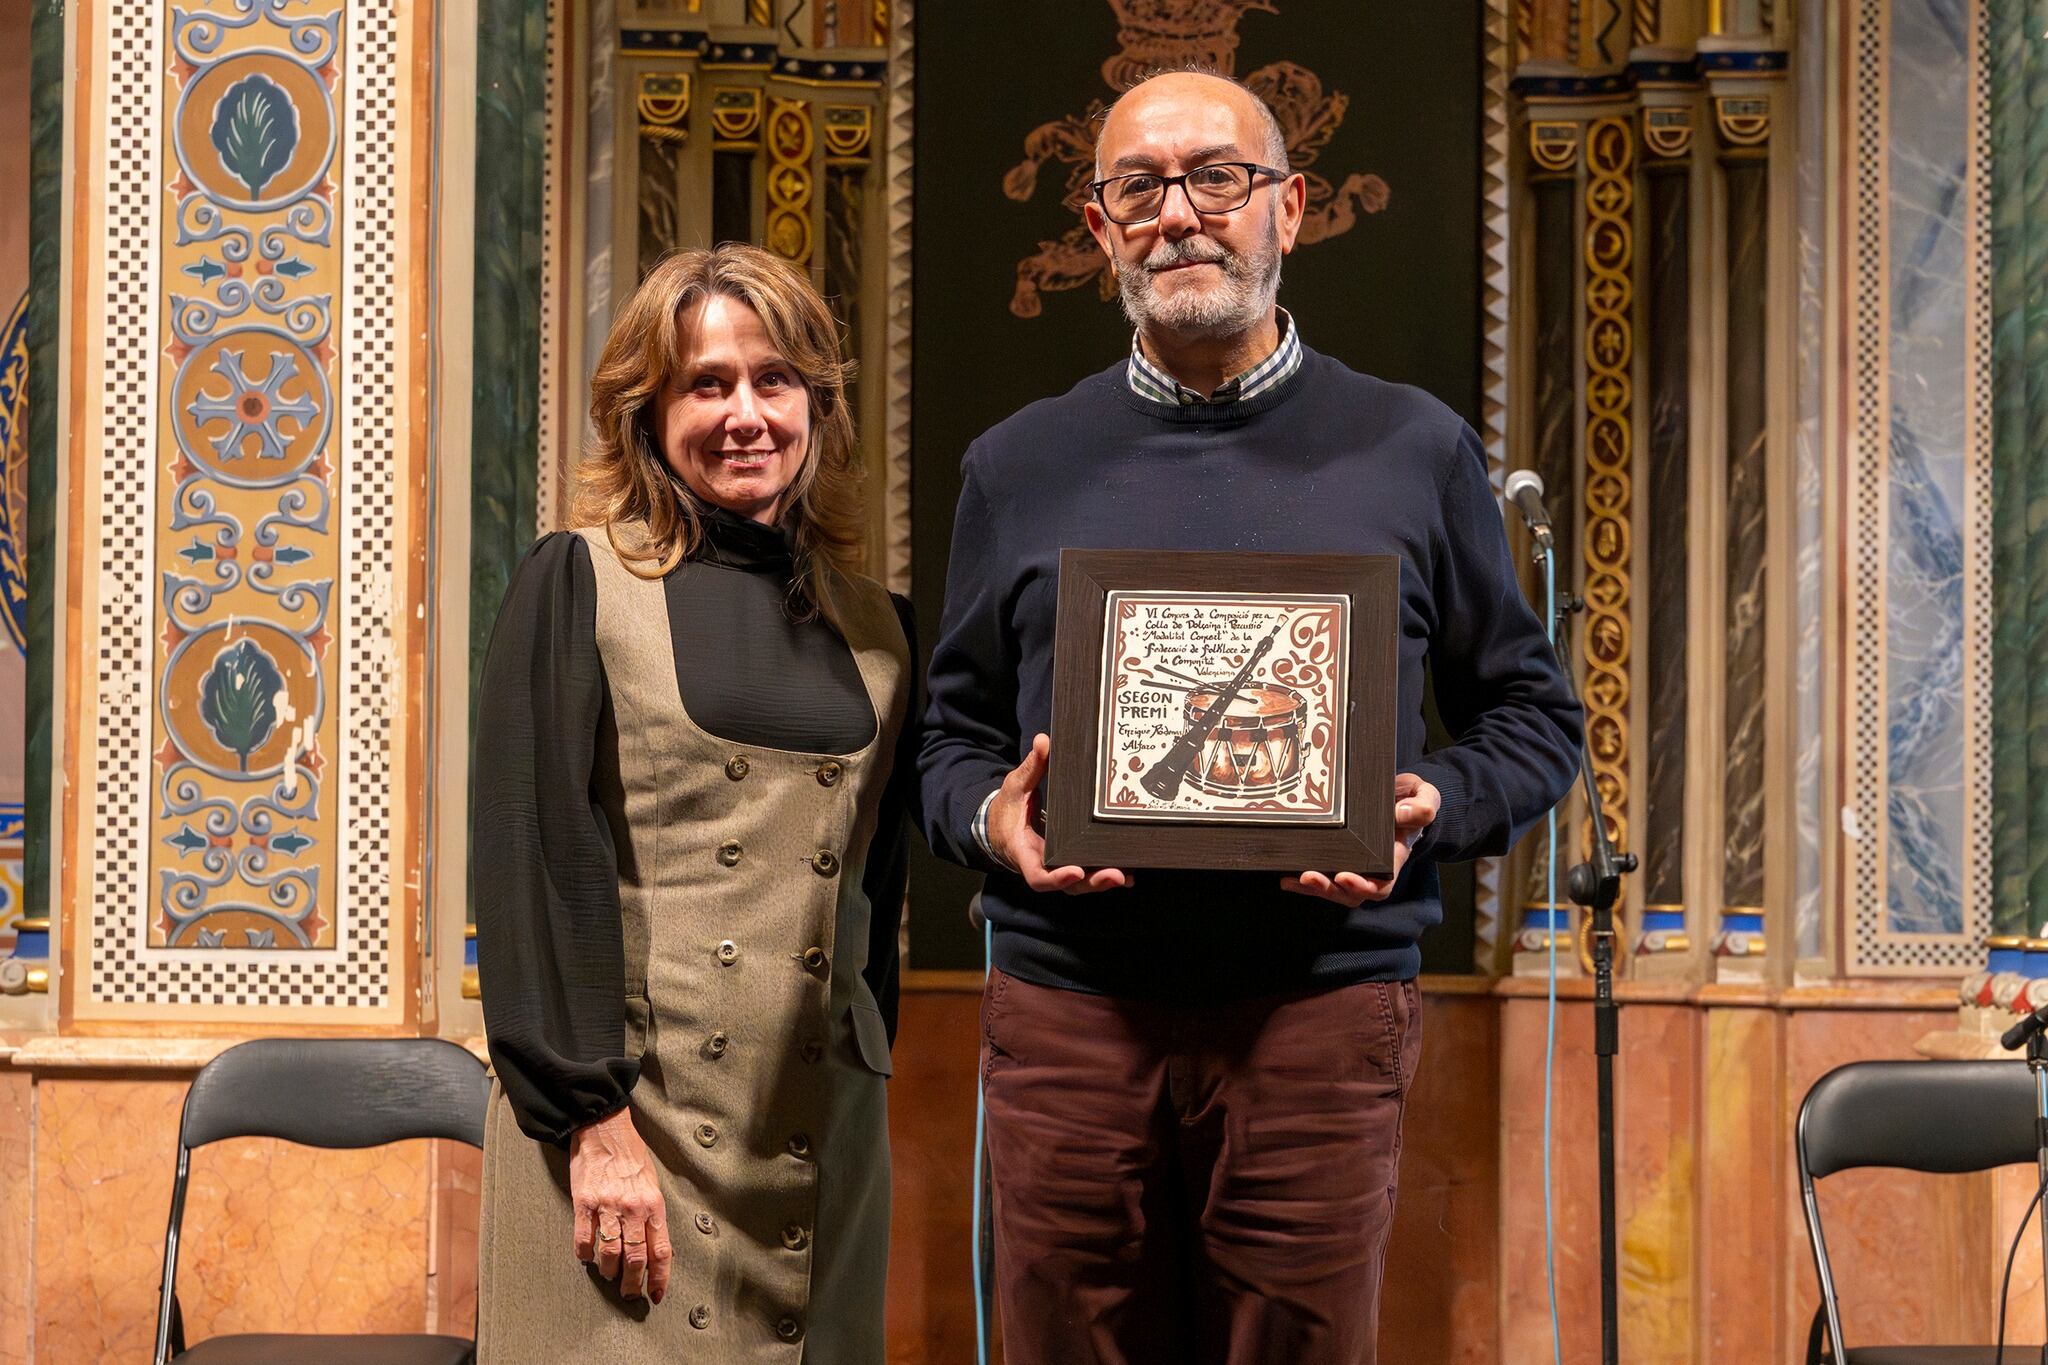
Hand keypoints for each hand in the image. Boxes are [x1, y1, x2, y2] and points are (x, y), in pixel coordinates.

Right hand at [569, 1108, 671, 1302]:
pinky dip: (585, 1253)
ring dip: (609, 1271)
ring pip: (610, 1253)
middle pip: (635, 1259)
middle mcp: (633, 1208)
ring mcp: (608, 1206)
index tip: (656, 1295)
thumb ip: (652, 1214)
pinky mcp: (584, 1202)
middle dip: (633, 1284)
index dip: (659, 1278)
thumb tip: (654, 1246)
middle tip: (629, 1295)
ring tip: (609, 1274)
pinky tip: (587, 1256)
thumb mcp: (651, 1183)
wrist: (604, 1129)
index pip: (661, 1251)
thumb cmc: (631, 1156)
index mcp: (653, 1205)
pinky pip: (584, 1238)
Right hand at [987, 733, 1134, 894]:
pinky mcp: (1069, 863)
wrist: (1000, 828)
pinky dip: (1106, 876)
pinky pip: (1087, 875)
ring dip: (1103, 882)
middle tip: (1116, 874)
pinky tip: (1128, 872)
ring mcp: (1057, 868)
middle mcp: (1042, 865)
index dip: (1057, 877)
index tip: (1075, 870)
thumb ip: (1031, 767)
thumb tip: (1043, 740)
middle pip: (1068, 885)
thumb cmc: (1008, 809)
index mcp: (1024, 852)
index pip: (1038, 875)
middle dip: (1092, 882)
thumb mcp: (1015, 787)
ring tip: (1126, 874)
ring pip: (1081, 884)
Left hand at [1281, 772, 1440, 907]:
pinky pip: (1323, 876)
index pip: (1382, 882)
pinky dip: (1304, 882)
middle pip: (1353, 893)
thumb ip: (1423, 805)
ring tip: (1294, 879)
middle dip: (1331, 890)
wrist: (1401, 797)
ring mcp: (1356, 865)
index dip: (1364, 886)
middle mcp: (1375, 867)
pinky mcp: (1339, 859)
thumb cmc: (1412, 799)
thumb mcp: (1425, 795)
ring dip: (1315, 889)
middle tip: (1310, 877)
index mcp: (1396, 855)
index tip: (1345, 876)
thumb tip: (1404, 814)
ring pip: (1336, 890)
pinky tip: (1287, 878)